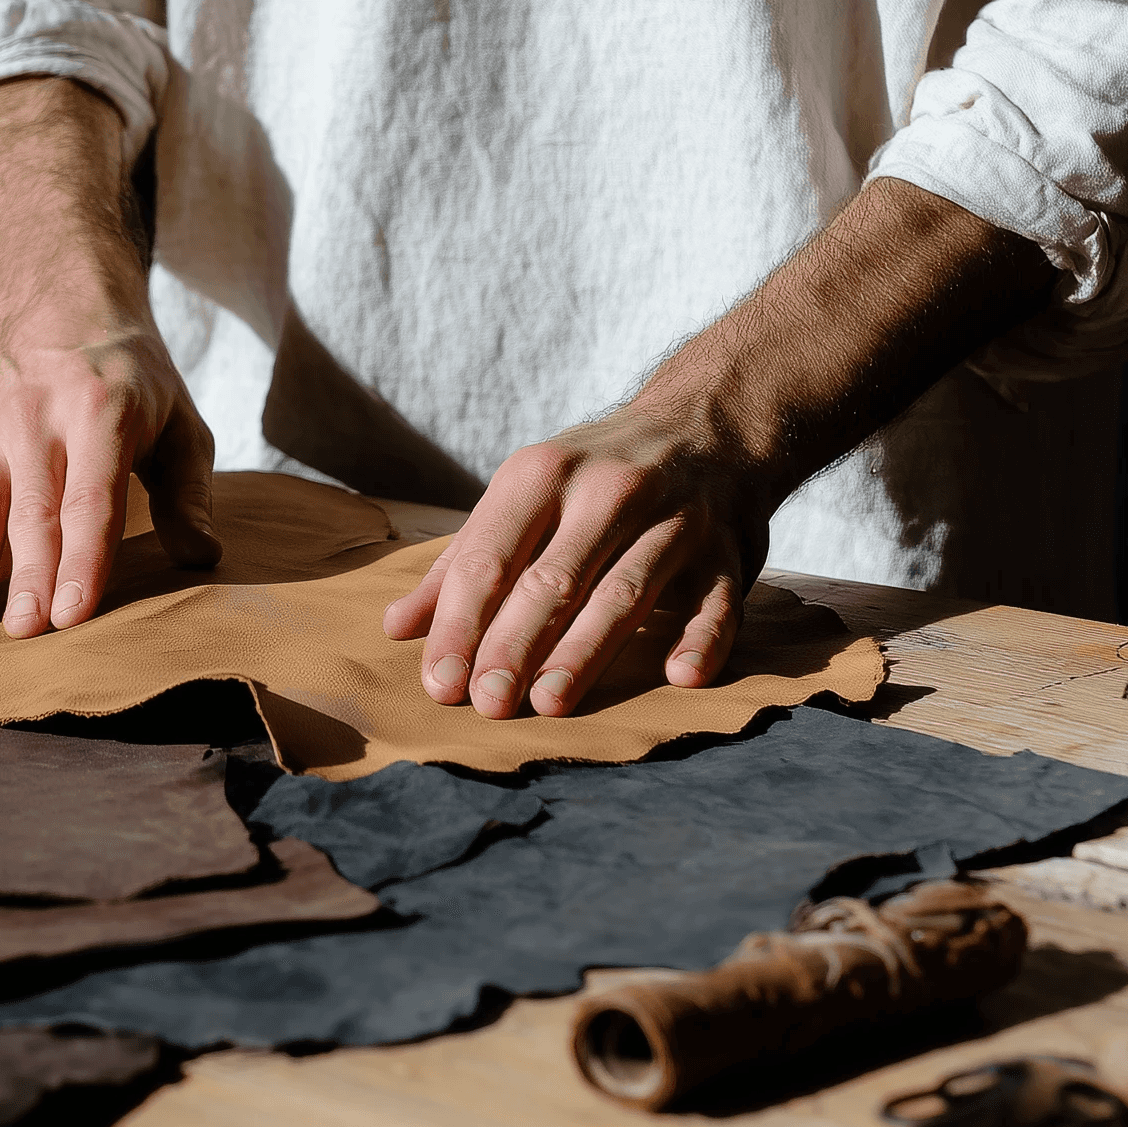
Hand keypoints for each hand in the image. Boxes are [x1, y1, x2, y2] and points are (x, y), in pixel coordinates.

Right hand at [0, 314, 219, 636]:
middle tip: (26, 632)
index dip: (82, 558)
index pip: (91, 499)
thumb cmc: (133, 378)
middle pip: (33, 511)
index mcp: (103, 413)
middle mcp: (41, 420)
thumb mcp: (180, 420)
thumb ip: (189, 492)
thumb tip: (202, 556)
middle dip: (28, 575)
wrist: (61, 306)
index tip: (74, 612)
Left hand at [383, 178, 1057, 718]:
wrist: (711, 423)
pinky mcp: (729, 550)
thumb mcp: (525, 494)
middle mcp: (608, 490)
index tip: (439, 684)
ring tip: (548, 704)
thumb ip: (463, 562)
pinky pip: (716, 599)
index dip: (462, 623)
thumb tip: (398, 627)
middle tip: (487, 704)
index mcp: (543, 473)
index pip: (491, 557)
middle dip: (515, 643)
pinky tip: (680, 676)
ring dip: (586, 649)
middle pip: (552, 578)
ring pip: (625, 590)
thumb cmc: (595, 475)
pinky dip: (702, 636)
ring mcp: (674, 519)